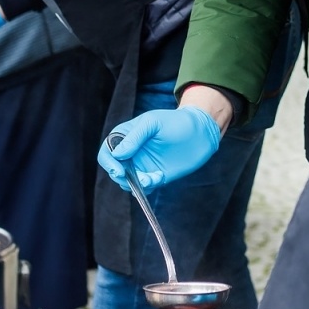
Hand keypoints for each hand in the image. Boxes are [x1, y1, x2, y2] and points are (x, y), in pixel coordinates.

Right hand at [98, 106, 221, 192]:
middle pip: (114, 169)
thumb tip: (117, 154)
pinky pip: (143, 187)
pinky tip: (160, 177)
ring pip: (127, 181)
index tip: (118, 170)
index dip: (108, 162)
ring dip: (136, 184)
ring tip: (154, 177)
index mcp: (126, 136)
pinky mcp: (154, 176)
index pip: (107, 151)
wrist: (200, 133)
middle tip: (137, 177)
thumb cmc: (175, 122)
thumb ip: (135, 136)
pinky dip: (147, 186)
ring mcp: (142, 165)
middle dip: (122, 177)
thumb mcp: (153, 123)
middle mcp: (131, 152)